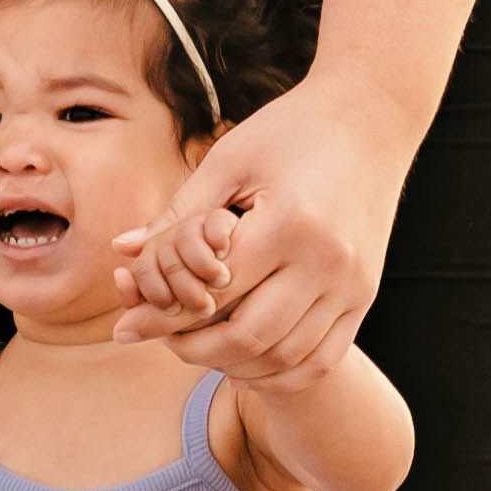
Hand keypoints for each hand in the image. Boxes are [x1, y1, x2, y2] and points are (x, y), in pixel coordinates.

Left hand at [113, 80, 402, 380]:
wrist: (369, 120)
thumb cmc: (288, 132)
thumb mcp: (227, 161)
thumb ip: (178, 215)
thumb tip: (121, 251)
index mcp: (287, 223)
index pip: (212, 291)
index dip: (162, 316)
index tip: (126, 328)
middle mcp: (326, 262)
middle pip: (249, 337)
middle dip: (195, 349)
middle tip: (164, 342)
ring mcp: (352, 284)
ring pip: (285, 357)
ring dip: (236, 365)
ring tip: (201, 349)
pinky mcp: (364, 295)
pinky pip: (322, 358)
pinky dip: (280, 371)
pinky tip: (248, 357)